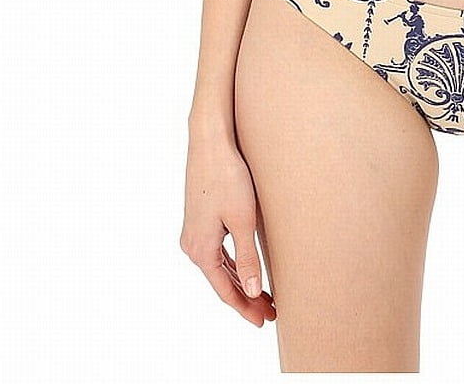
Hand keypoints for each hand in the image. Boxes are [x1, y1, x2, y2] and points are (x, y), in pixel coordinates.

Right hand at [180, 133, 276, 326]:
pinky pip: (216, 252)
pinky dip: (231, 264)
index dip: (246, 308)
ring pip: (218, 267)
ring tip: (263, 295)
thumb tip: (252, 291)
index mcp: (201, 250)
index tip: (265, 321)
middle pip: (221, 281)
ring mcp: (193, 233)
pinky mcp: (199, 219)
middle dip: (246, 298)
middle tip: (271, 313)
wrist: (210, 142)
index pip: (225, 291)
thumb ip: (246, 258)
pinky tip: (244, 268)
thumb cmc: (229, 177)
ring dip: (239, 281)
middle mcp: (192, 246)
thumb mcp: (242, 220)